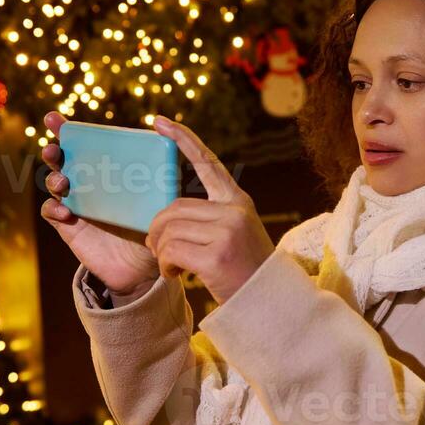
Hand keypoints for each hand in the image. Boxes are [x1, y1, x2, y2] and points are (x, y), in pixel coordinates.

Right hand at [38, 110, 160, 296]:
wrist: (143, 268)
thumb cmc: (154, 227)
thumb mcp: (163, 200)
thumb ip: (168, 177)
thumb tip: (180, 150)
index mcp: (107, 170)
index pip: (84, 144)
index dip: (66, 129)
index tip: (55, 118)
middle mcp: (88, 183)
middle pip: (61, 160)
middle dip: (53, 150)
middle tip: (54, 148)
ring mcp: (77, 204)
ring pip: (54, 182)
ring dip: (54, 177)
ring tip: (64, 181)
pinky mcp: (69, 227)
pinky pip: (51, 212)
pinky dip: (54, 208)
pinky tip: (65, 211)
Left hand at [145, 115, 275, 304]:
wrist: (268, 301)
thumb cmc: (244, 269)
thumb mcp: (235, 233)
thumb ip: (210, 216)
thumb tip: (167, 214)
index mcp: (237, 201)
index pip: (207, 162)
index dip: (182, 139)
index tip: (159, 122)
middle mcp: (234, 211)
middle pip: (173, 209)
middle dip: (156, 231)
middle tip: (156, 250)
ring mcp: (226, 233)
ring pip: (169, 231)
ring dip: (161, 252)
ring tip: (170, 267)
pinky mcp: (216, 256)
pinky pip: (171, 252)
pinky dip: (165, 266)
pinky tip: (174, 275)